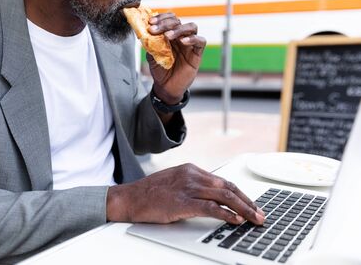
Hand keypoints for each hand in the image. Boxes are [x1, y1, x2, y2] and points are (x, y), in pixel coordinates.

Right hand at [107, 164, 264, 224]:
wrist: (129, 198)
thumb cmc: (149, 193)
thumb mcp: (174, 183)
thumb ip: (193, 187)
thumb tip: (213, 200)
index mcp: (191, 170)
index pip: (222, 181)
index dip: (240, 194)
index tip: (251, 205)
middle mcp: (191, 175)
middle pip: (227, 186)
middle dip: (247, 201)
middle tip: (260, 214)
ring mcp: (187, 187)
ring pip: (223, 195)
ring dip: (243, 208)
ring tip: (255, 219)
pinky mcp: (181, 201)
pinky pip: (210, 207)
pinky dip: (225, 214)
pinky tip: (235, 220)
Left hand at [148, 13, 205, 104]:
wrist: (166, 87)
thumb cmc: (160, 71)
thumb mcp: (151, 56)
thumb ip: (150, 44)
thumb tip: (145, 32)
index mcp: (170, 35)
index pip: (169, 19)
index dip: (161, 18)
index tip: (151, 22)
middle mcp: (180, 37)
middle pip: (178, 21)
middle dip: (165, 23)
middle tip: (155, 29)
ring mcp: (189, 44)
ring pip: (191, 27)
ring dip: (178, 29)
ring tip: (168, 36)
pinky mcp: (197, 53)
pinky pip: (200, 41)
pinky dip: (192, 39)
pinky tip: (183, 41)